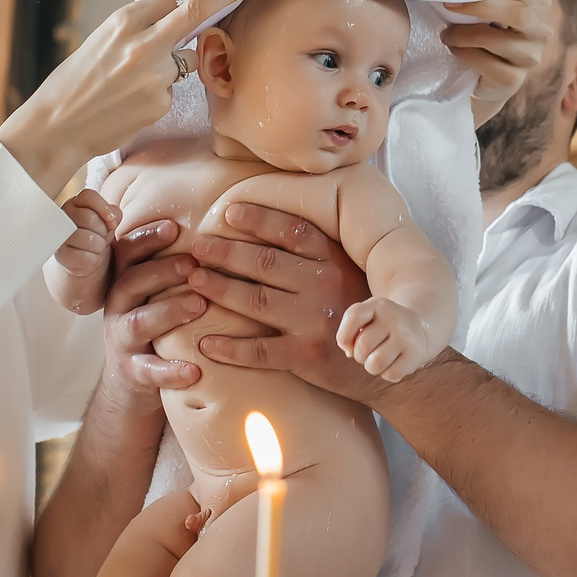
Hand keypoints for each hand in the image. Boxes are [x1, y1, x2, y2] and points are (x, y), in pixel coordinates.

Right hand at [0, 0, 240, 195]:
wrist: (56, 125)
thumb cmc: (78, 80)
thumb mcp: (104, 40)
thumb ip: (141, 26)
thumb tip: (178, 12)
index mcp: (125, 20)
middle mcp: (142, 42)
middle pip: (199, 9)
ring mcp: (154, 74)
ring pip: (190, 59)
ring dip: (180, 64)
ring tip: (137, 81)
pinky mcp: (160, 102)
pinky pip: (173, 91)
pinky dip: (160, 95)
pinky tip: (131, 104)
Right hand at [46, 190, 119, 314]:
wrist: (83, 262)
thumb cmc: (96, 236)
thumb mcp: (107, 222)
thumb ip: (112, 213)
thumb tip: (112, 217)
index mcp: (74, 203)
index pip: (88, 195)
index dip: (104, 208)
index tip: (111, 221)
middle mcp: (62, 216)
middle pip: (89, 218)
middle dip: (102, 231)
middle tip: (100, 237)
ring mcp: (58, 236)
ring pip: (88, 238)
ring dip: (98, 246)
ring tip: (95, 248)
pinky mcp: (59, 255)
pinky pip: (85, 256)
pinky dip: (92, 260)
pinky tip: (88, 258)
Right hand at [98, 222, 205, 406]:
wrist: (130, 384)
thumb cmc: (154, 327)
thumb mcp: (154, 295)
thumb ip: (172, 269)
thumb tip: (212, 232)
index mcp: (125, 284)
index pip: (127, 254)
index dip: (146, 238)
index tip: (172, 227)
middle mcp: (119, 309)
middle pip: (130, 283)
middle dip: (160, 271)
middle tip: (192, 264)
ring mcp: (123, 342)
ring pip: (139, 323)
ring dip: (168, 311)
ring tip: (199, 305)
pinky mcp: (133, 373)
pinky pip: (149, 371)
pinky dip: (170, 371)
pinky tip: (194, 370)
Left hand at [186, 203, 382, 401]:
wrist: (382, 363)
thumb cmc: (354, 312)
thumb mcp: (345, 274)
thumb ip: (316, 255)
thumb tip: (268, 229)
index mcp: (333, 261)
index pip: (293, 231)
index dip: (259, 220)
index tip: (228, 212)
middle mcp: (323, 286)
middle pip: (266, 263)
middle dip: (226, 252)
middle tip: (197, 247)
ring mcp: (314, 322)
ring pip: (257, 301)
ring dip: (220, 289)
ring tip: (194, 281)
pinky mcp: (306, 356)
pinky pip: (260, 350)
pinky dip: (230, 348)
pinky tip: (206, 343)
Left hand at [339, 296, 441, 380]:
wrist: (417, 327)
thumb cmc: (382, 326)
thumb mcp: (366, 318)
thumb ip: (349, 331)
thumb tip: (349, 352)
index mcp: (378, 305)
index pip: (354, 315)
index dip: (344, 334)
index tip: (348, 342)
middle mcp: (394, 318)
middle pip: (363, 345)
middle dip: (359, 355)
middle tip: (368, 351)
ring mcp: (406, 337)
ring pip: (375, 363)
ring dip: (371, 366)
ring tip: (378, 359)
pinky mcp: (415, 355)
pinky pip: (390, 374)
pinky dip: (387, 373)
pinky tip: (392, 363)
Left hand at [447, 0, 555, 127]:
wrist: (487, 81)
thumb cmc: (486, 35)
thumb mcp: (486, 11)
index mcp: (538, 4)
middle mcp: (542, 30)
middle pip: (518, 13)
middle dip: (479, 6)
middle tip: (448, 6)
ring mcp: (531, 58)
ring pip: (497, 40)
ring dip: (463, 34)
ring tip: (447, 34)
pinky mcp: (513, 81)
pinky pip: (486, 64)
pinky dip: (465, 54)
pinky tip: (455, 51)